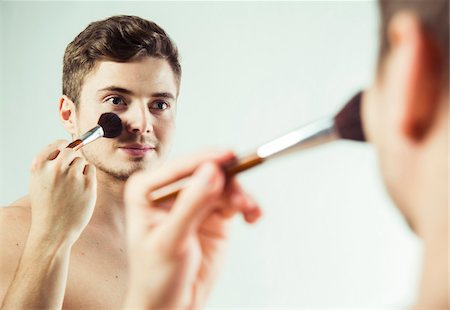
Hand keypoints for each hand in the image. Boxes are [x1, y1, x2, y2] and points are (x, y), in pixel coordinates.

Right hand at [28, 140, 96, 245]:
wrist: (54, 230)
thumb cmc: (46, 208)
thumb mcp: (37, 183)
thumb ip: (47, 166)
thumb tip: (64, 148)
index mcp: (39, 167)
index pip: (54, 146)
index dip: (61, 144)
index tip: (65, 144)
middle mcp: (56, 169)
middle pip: (71, 151)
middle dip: (72, 158)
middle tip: (70, 171)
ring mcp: (73, 176)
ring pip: (82, 161)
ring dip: (80, 169)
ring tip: (72, 186)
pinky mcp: (88, 184)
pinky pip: (91, 170)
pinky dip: (88, 176)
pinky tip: (81, 189)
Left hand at [124, 150, 261, 308]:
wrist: (172, 304)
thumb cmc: (156, 276)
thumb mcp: (171, 240)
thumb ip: (191, 205)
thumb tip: (211, 172)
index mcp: (147, 190)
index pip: (180, 168)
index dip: (206, 160)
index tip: (228, 157)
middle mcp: (171, 190)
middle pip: (207, 172)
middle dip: (228, 182)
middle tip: (241, 198)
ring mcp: (194, 201)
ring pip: (224, 184)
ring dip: (240, 195)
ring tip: (248, 211)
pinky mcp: (213, 214)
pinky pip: (234, 200)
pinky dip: (246, 205)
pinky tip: (251, 216)